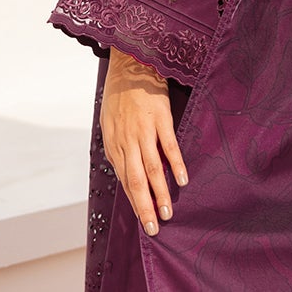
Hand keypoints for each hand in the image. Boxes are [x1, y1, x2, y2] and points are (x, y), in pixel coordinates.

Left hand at [101, 46, 188, 235]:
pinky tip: (182, 179)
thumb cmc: (120, 94)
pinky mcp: (160, 119)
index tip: (144, 220)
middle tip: (154, 228)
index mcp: (114, 143)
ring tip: (168, 213)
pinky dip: (176, 164)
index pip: (124, 180)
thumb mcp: (110, 122)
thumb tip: (125, 170)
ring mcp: (144, 130)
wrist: (130, 63)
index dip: (134, 202)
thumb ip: (118, 147)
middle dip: (145, 207)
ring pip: (152, 169)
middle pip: (136, 181)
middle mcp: (127, 140)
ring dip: (160, 193)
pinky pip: (169, 146)